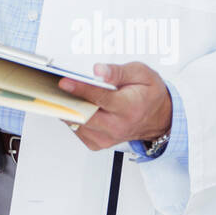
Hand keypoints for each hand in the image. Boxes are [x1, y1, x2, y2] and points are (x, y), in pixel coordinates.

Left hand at [57, 62, 172, 149]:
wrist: (159, 118)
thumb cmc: (149, 94)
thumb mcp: (141, 73)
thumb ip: (118, 71)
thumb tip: (99, 71)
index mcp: (130, 107)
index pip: (100, 99)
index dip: (80, 89)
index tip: (64, 82)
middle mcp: (118, 126)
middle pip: (85, 115)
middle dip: (68, 100)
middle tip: (56, 87)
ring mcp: (108, 137)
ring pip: (78, 125)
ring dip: (68, 109)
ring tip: (64, 94)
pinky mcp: (99, 143)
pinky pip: (78, 131)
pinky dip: (73, 118)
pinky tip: (75, 106)